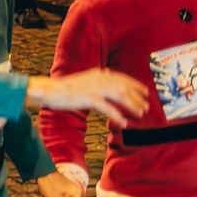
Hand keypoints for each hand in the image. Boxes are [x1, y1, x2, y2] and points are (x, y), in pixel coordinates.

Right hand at [26, 68, 148, 128]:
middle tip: (146, 106)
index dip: (135, 85)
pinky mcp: (88, 97)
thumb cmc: (65, 89)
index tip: (145, 92)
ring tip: (140, 114)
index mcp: (98, 73)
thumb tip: (109, 78)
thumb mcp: (85, 82)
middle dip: (137, 97)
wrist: (49, 91)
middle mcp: (98, 78)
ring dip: (132, 105)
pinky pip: (108, 108)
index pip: (121, 77)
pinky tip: (123, 123)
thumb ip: (97, 81)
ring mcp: (94, 87)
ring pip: (120, 95)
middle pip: (124, 86)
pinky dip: (117, 115)